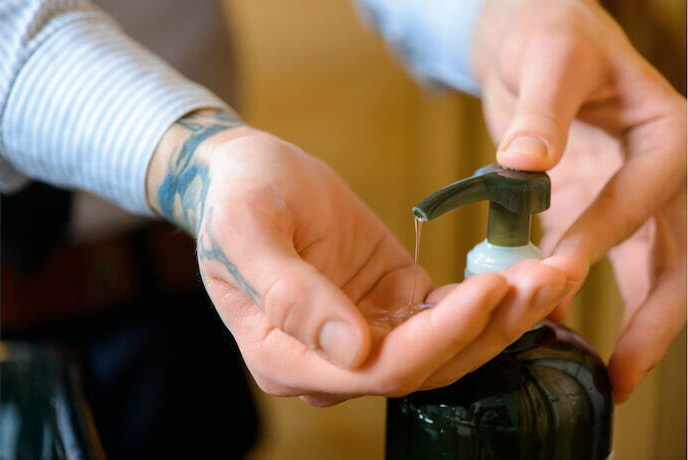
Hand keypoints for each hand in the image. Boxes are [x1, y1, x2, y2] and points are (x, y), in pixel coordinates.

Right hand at [146, 110, 579, 405]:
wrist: (245, 172)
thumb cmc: (235, 197)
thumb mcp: (248, 231)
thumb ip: (289, 294)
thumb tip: (351, 351)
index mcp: (287, 356)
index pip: (377, 370)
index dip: (439, 337)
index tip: (489, 291)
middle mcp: (331, 359)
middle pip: (424, 365)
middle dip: (490, 328)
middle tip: (546, 277)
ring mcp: (365, 331)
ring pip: (445, 344)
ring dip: (502, 316)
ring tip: (553, 272)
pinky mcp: (390, 301)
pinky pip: (445, 312)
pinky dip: (487, 297)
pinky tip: (525, 272)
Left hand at [472, 0, 685, 401]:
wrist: (534, 36)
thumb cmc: (548, 35)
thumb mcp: (549, 59)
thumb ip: (541, 110)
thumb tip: (525, 162)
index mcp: (669, 133)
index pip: (644, 196)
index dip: (603, 235)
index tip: (560, 271)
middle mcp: (664, 169)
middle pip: (675, 254)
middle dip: (655, 317)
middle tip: (624, 373)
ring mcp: (636, 192)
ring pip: (653, 268)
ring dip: (638, 323)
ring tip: (614, 375)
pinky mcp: (602, 204)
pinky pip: (610, 259)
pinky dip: (593, 293)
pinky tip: (565, 324)